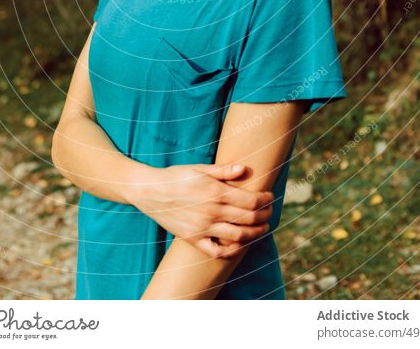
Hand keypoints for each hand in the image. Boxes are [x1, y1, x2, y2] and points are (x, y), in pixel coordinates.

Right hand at [132, 162, 273, 257]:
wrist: (149, 191)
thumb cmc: (176, 176)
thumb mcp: (200, 168)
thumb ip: (224, 171)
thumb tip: (245, 169)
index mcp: (215, 192)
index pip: (251, 201)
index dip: (265, 201)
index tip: (270, 198)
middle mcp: (211, 211)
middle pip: (248, 219)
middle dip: (264, 217)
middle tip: (269, 213)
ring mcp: (202, 228)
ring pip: (238, 237)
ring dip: (255, 234)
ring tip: (261, 228)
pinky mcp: (193, 239)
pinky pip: (217, 251)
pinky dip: (232, 251)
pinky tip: (239, 244)